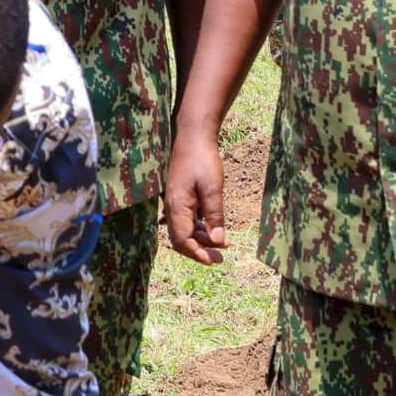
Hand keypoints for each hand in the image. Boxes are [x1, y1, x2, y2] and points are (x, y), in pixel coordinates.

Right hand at [162, 125, 231, 265]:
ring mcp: (175, 201)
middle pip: (181, 238)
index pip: (182, 240)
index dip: (196, 253)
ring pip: (185, 229)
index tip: (213, 261)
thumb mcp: (212, 188)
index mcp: (176, 206)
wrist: (192, 134)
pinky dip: (201, 227)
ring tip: (223, 245)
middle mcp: (172, 207)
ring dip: (202, 239)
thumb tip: (218, 240)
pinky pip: (188, 219)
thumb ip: (215, 215)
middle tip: (220, 259)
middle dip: (200, 250)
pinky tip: (215, 229)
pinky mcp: (181, 196)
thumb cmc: (201, 158)